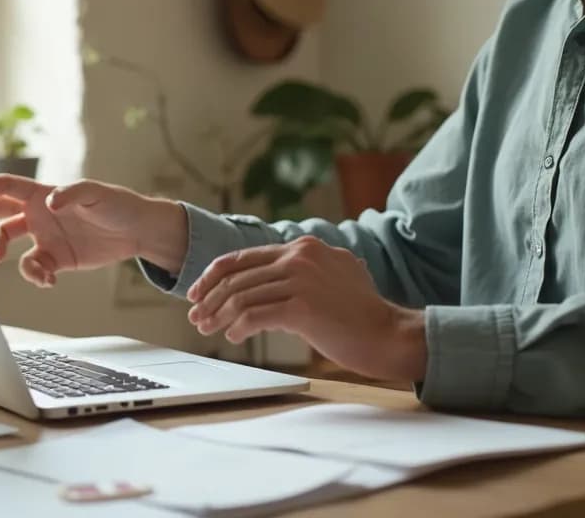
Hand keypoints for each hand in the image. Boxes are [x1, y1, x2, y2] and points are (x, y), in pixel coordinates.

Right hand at [0, 175, 186, 287]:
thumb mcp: (97, 194)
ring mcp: (45, 236)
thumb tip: (50, 203)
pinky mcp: (55, 259)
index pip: (9, 187)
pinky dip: (33, 275)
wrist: (136, 232)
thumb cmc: (117, 205)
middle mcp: (38, 214)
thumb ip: (72, 194)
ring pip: (8, 241)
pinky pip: (33, 267)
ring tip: (1, 259)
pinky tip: (47, 280)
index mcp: (43, 194)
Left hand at [184, 236, 427, 381]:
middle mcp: (300, 257)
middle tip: (196, 317)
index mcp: (302, 247)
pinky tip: (235, 337)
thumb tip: (261, 281)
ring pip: (241, 297)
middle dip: (209, 298)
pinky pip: (255, 316)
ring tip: (210, 330)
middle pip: (236, 277)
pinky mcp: (302, 307)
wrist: (389, 334)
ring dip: (219, 316)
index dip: (213, 276)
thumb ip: (298, 271)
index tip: (197, 294)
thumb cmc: (358, 315)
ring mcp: (301, 280)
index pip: (243, 257)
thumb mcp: (330, 276)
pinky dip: (238, 328)